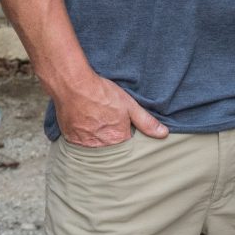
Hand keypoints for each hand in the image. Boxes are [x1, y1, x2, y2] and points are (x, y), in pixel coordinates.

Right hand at [51, 70, 167, 147]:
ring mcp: (84, 144)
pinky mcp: (71, 140)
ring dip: (97, 139)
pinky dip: (83, 137)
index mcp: (118, 139)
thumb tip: (163, 134)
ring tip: (95, 122)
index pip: (127, 146)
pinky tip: (84, 124)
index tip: (122, 126)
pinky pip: (80, 144)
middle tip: (106, 121)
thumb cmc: (101, 93)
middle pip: (110, 148)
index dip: (126, 135)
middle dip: (111, 139)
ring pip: (95, 147)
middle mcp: (101, 146)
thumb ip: (146, 122)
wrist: (73, 85)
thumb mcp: (129, 105)